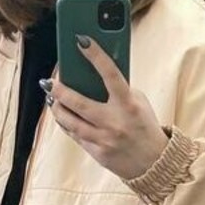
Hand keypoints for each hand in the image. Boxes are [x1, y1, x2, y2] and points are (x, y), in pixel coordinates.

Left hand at [45, 37, 168, 182]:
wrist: (155, 164)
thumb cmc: (145, 127)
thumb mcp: (139, 103)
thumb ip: (120, 90)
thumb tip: (94, 77)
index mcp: (128, 104)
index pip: (110, 74)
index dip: (95, 55)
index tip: (81, 40)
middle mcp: (114, 122)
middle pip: (80, 103)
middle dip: (61, 91)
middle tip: (49, 81)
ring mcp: (104, 139)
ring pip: (71, 122)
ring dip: (57, 109)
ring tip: (51, 97)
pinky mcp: (97, 153)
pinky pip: (76, 136)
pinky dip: (66, 124)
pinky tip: (60, 114)